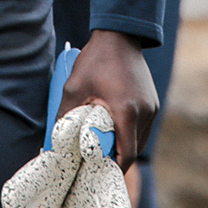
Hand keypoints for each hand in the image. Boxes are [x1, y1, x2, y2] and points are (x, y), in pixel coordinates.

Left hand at [58, 30, 157, 169]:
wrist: (119, 35)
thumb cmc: (96, 60)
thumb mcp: (74, 88)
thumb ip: (64, 116)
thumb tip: (53, 140)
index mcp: (127, 112)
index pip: (128, 154)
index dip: (114, 168)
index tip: (100, 173)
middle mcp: (145, 112)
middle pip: (136, 149)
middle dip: (118, 158)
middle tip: (99, 160)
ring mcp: (152, 107)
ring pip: (141, 139)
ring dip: (126, 145)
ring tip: (106, 145)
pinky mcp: (153, 101)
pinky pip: (143, 126)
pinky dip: (132, 133)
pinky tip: (116, 128)